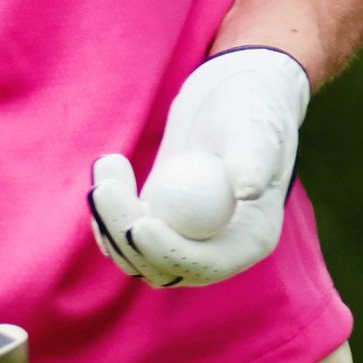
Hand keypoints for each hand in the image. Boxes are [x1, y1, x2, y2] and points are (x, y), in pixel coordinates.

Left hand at [89, 46, 311, 286]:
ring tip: (109, 162)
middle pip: (163, 268)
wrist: (231, 94)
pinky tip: (109, 167)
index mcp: (251, 237)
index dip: (171, 252)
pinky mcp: (158, 220)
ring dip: (110, 219)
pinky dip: (107, 210)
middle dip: (127, 236)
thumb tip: (247, 191)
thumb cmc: (253, 106)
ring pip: (135, 254)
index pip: (208, 264)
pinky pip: (123, 234)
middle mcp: (218, 247)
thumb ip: (254, 158)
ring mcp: (185, 238)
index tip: (140, 224)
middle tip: (105, 189)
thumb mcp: (257, 127)